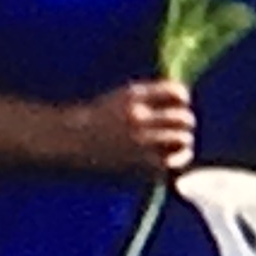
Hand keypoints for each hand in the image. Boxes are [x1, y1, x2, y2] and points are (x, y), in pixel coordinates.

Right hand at [69, 80, 196, 173]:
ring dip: (184, 142)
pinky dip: (175, 162)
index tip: (180, 105)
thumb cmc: (98, 120)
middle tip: (182, 128)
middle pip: (182, 117)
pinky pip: (170, 162)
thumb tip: (181, 99)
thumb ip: (148, 97)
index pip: (176, 91)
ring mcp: (139, 141)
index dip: (183, 98)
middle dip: (186, 122)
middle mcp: (138, 116)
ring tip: (180, 145)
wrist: (69, 142)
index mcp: (134, 96)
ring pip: (181, 139)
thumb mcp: (120, 98)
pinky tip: (170, 161)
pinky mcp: (137, 164)